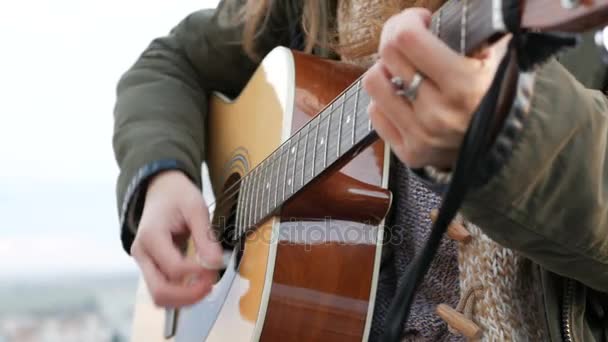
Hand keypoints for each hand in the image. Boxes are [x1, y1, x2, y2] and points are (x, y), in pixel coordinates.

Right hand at [130, 170, 223, 307]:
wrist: (160, 190)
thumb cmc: (178, 196)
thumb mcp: (196, 208)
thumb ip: (205, 236)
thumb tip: (216, 263)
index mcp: (151, 235)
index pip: (174, 267)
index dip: (198, 272)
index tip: (217, 265)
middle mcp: (142, 253)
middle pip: (160, 291)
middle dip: (189, 294)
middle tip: (212, 284)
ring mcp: (144, 263)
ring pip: (159, 297)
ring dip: (185, 299)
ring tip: (207, 286)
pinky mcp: (150, 268)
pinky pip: (163, 290)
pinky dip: (180, 294)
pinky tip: (198, 285)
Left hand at [362, 8, 508, 168]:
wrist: (506, 146)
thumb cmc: (502, 95)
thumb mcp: (498, 59)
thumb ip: (477, 32)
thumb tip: (454, 14)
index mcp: (463, 85)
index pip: (408, 38)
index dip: (408, 20)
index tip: (421, 20)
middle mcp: (438, 113)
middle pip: (387, 56)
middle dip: (394, 37)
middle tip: (408, 39)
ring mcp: (421, 136)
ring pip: (374, 84)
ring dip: (386, 70)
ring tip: (404, 71)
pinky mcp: (410, 153)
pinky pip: (376, 114)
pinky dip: (386, 100)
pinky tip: (404, 97)